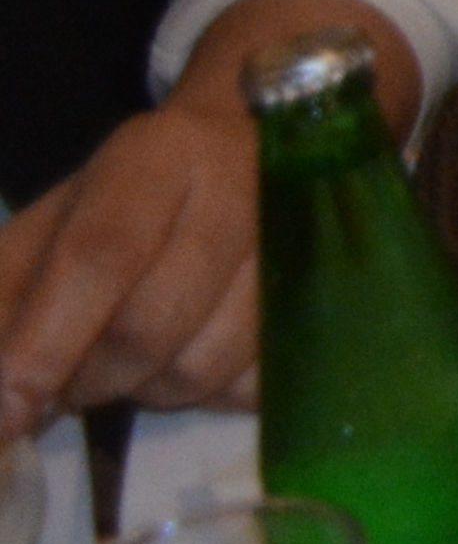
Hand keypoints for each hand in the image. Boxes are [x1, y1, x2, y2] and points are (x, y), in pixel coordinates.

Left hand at [0, 0, 414, 440]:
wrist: (272, 129)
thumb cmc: (144, 184)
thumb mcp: (61, 213)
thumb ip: (11, 293)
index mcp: (157, 156)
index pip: (98, 256)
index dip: (46, 344)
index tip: (8, 414)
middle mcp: (240, 187)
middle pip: (149, 327)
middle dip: (91, 379)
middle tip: (70, 381)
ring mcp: (302, 241)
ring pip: (202, 368)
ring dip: (150, 389)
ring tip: (138, 361)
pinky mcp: (339, 294)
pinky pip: (254, 384)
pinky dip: (211, 393)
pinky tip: (201, 351)